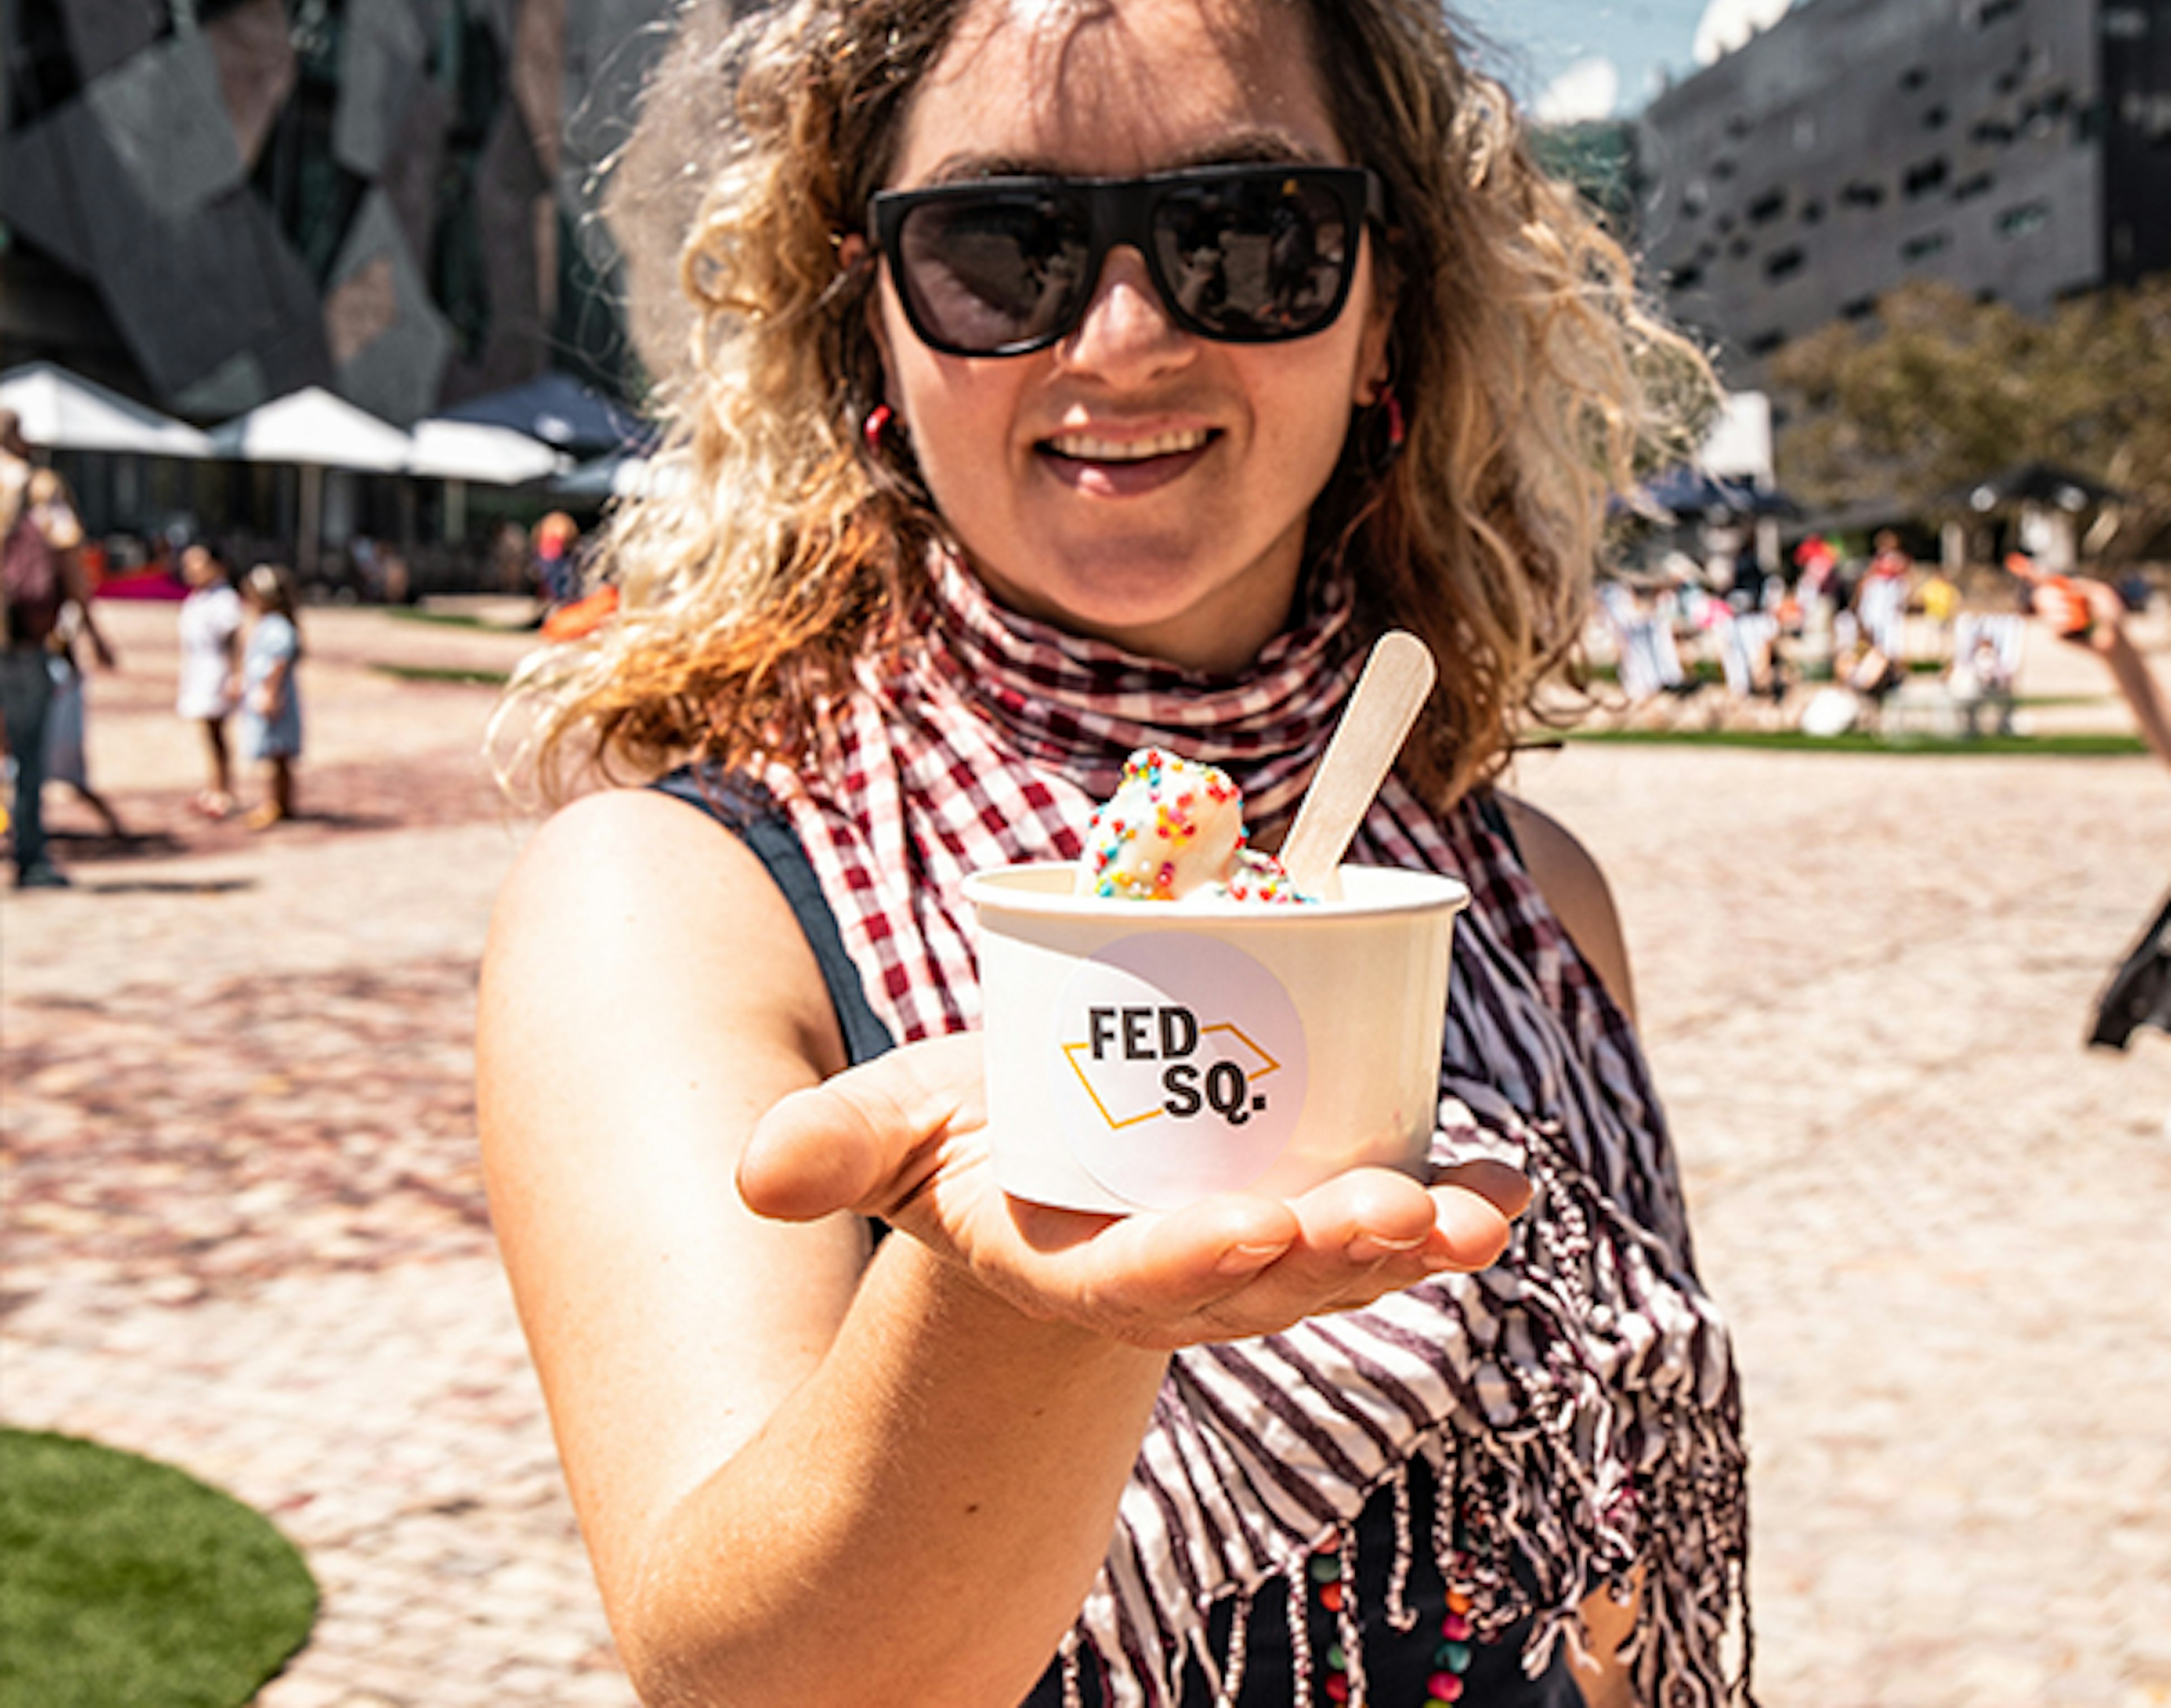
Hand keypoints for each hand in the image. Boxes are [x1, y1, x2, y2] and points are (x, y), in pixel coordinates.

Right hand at [739, 1034, 1527, 1351]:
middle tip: (1405, 1212)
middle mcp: (1177, 1275)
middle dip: (1336, 1254)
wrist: (1042, 1158)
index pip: (1137, 1286)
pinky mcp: (1303, 1210)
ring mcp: (1252, 1254)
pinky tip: (1511, 1181)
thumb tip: (762, 1173)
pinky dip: (1450, 1199)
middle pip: (1266, 1283)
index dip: (1195, 1265)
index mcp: (1073, 1264)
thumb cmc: (971, 1140)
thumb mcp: (896, 1129)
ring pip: (1340, 1260)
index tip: (1254, 1234)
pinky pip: (1382, 1218)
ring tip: (1485, 1205)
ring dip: (1413, 1236)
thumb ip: (835, 1145)